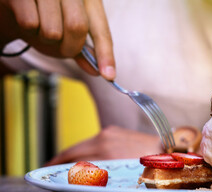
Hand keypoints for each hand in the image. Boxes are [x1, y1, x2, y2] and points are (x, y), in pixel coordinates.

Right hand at [0, 0, 114, 79]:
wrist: (14, 3)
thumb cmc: (45, 17)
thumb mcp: (67, 33)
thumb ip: (83, 50)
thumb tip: (99, 72)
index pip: (100, 29)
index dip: (105, 54)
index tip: (109, 76)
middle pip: (77, 28)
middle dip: (68, 47)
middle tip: (59, 46)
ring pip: (52, 30)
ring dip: (44, 39)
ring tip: (39, 27)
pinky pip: (30, 22)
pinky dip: (28, 29)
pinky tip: (26, 19)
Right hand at [46, 126, 161, 165]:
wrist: (167, 148)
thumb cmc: (147, 165)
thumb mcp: (122, 174)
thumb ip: (100, 173)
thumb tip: (82, 175)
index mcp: (105, 153)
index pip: (74, 161)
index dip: (58, 168)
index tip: (48, 172)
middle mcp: (103, 140)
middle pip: (73, 151)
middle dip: (59, 161)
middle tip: (49, 168)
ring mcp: (107, 133)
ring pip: (81, 144)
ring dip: (70, 154)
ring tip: (61, 162)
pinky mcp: (112, 130)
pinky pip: (91, 140)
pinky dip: (83, 147)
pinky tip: (81, 153)